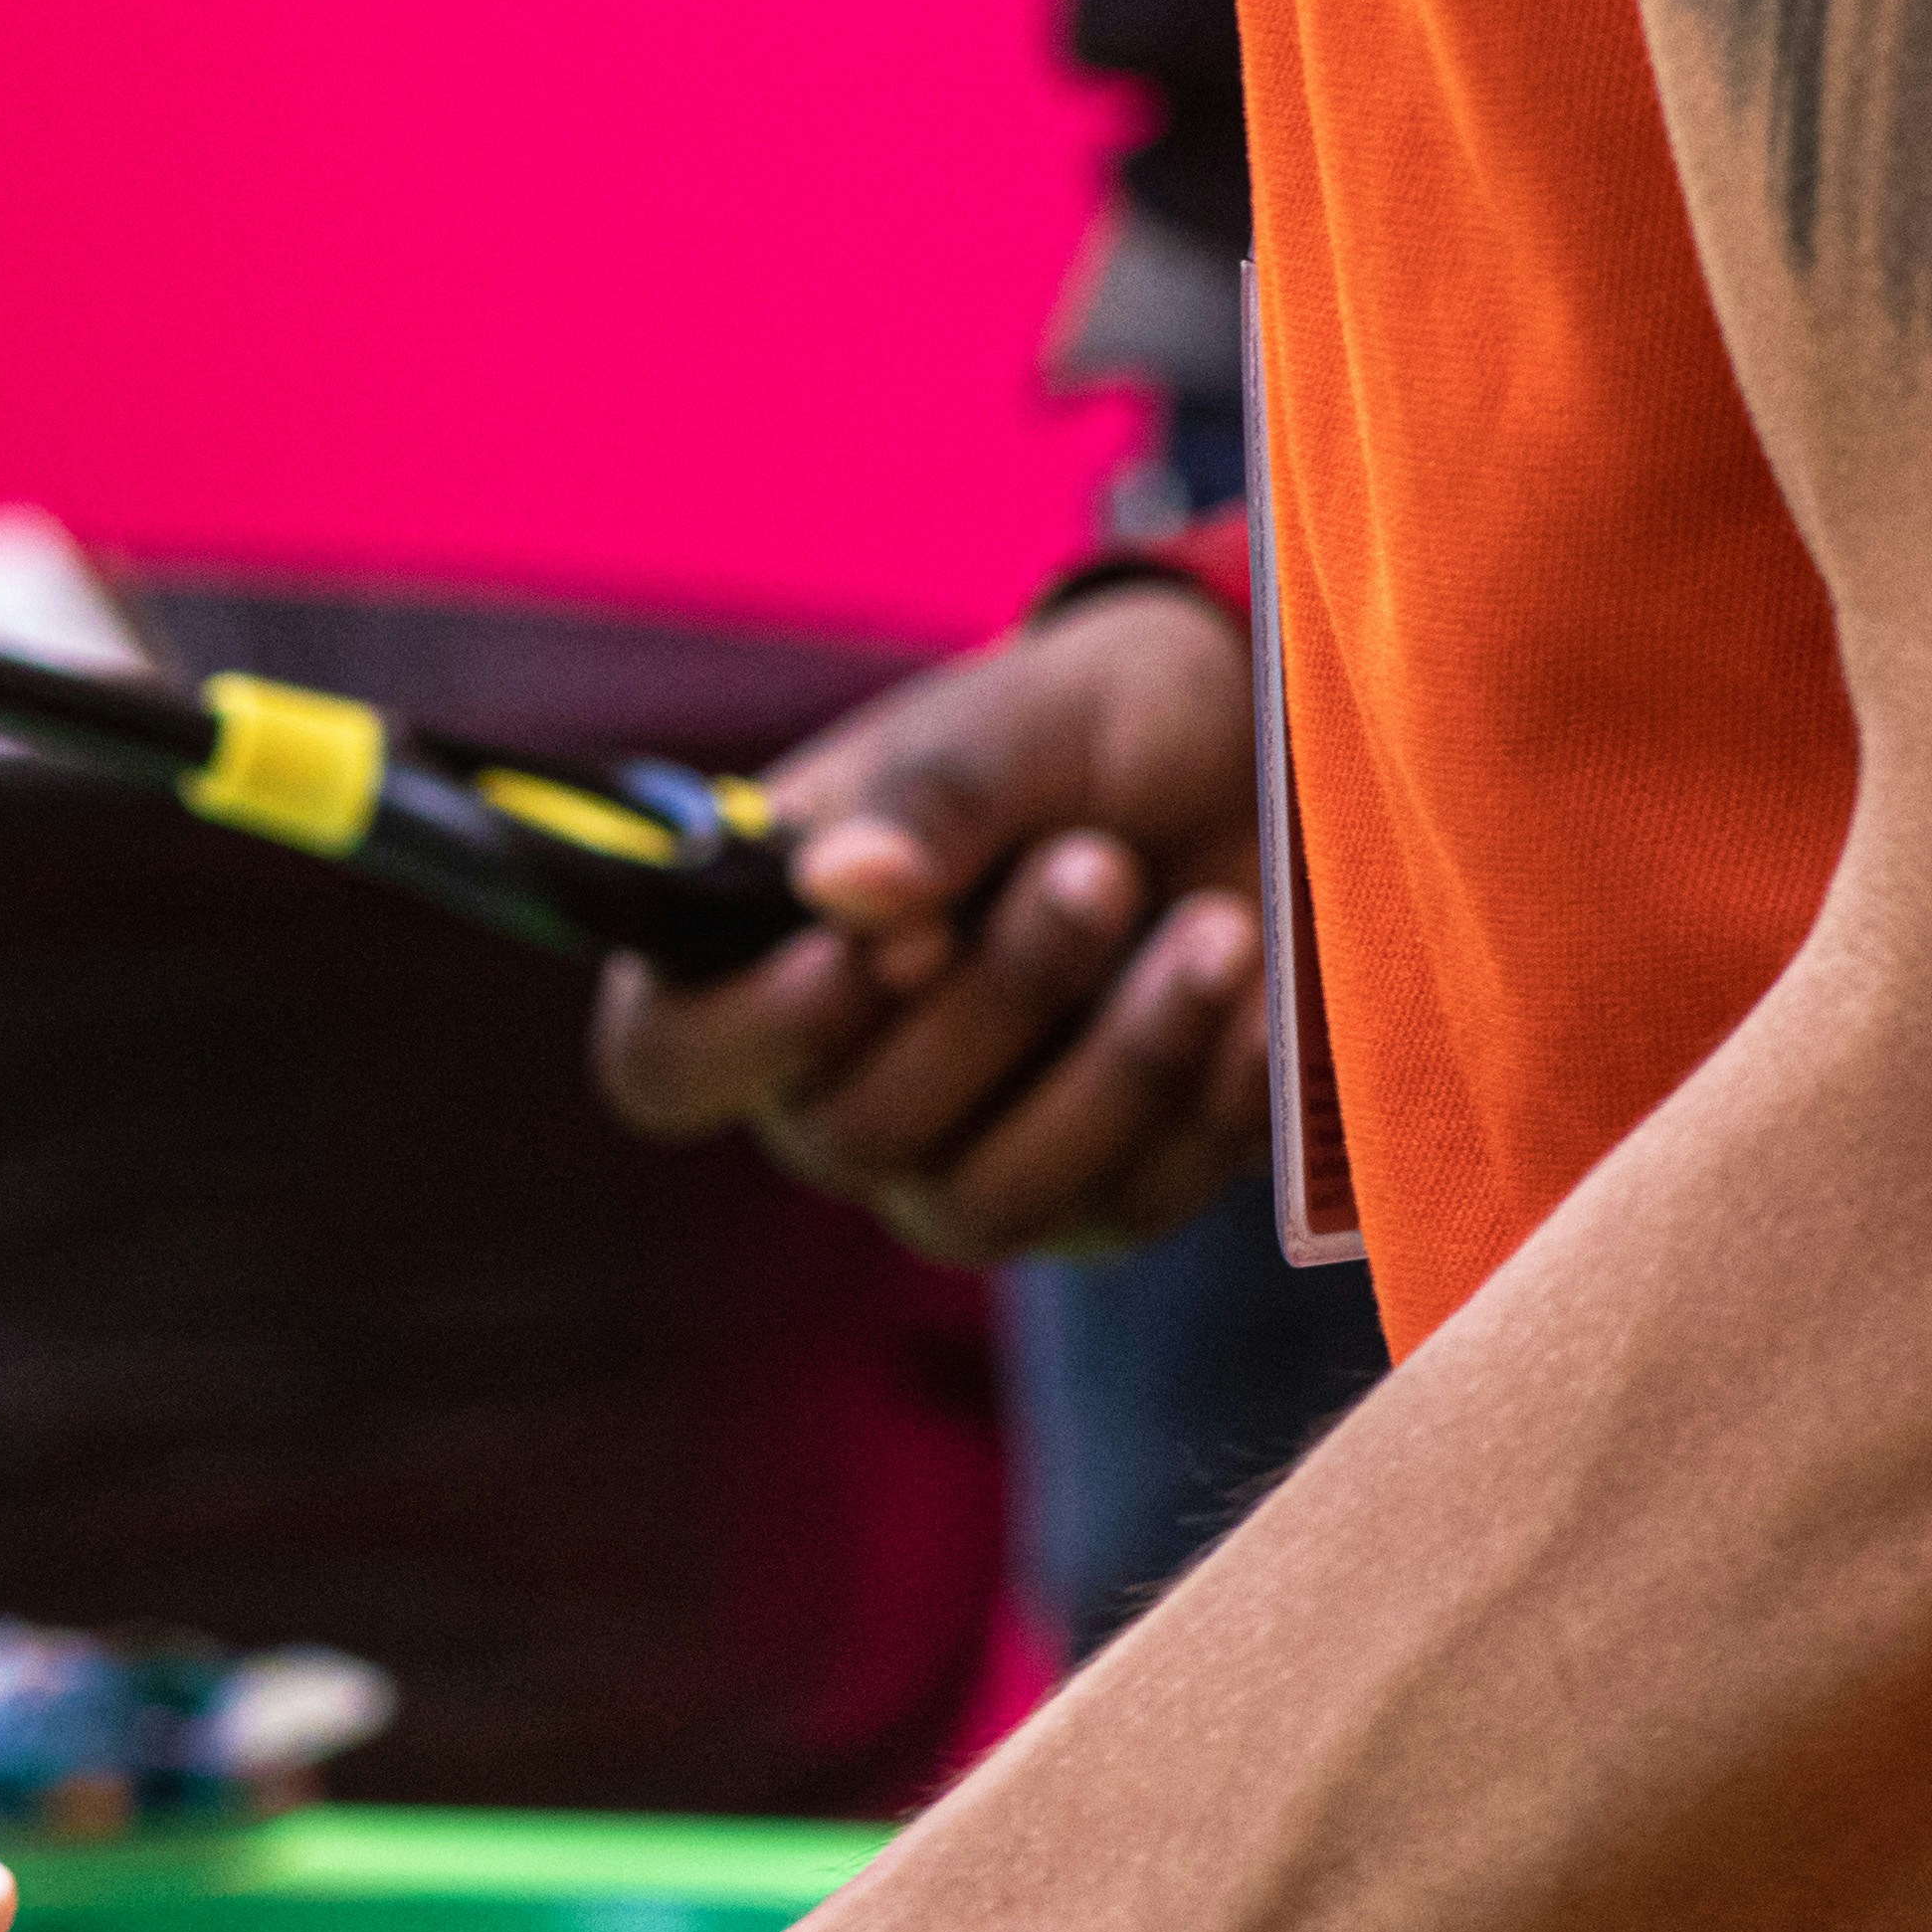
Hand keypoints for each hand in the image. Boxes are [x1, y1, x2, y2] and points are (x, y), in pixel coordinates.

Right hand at [588, 580, 1267, 1264]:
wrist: (1255, 762)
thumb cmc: (1085, 730)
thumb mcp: (1011, 723)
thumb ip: (928, 798)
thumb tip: (844, 885)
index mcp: (756, 960)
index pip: (667, 1063)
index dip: (746, 1039)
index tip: (862, 956)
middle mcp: (829, 1090)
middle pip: (853, 1134)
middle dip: (996, 998)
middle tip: (1098, 864)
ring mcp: (958, 1166)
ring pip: (987, 1202)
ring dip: (1110, 1066)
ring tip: (1215, 926)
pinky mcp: (1096, 1204)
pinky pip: (1132, 1208)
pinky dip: (1207, 1103)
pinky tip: (1265, 995)